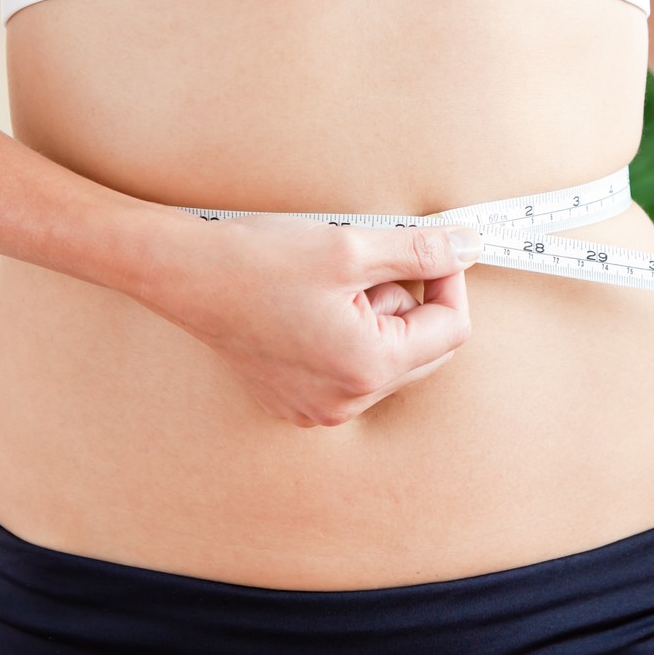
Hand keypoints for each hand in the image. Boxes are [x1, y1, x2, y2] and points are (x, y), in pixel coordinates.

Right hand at [143, 212, 483, 427]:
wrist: (183, 274)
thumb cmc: (259, 259)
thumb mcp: (350, 246)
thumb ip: (420, 250)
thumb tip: (470, 247)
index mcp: (368, 368)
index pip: (451, 330)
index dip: (450, 282)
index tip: (432, 249)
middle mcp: (347, 402)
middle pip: (424, 351)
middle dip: (410, 302)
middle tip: (369, 265)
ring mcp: (319, 409)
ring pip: (387, 359)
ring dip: (377, 317)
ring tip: (330, 286)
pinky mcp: (296, 403)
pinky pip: (350, 372)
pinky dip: (347, 337)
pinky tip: (310, 308)